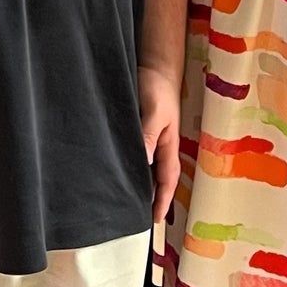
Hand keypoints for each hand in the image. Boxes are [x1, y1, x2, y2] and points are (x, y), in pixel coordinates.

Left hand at [139, 66, 182, 223]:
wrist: (155, 65)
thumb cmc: (157, 87)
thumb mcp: (154, 111)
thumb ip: (148, 135)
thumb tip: (143, 163)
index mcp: (168, 145)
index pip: (166, 180)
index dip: (162, 201)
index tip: (154, 222)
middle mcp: (160, 146)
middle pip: (157, 179)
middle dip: (151, 200)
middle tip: (137, 221)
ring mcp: (151, 139)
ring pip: (145, 169)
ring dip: (140, 185)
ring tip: (125, 203)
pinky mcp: (139, 131)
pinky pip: (136, 155)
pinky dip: (130, 167)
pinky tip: (117, 173)